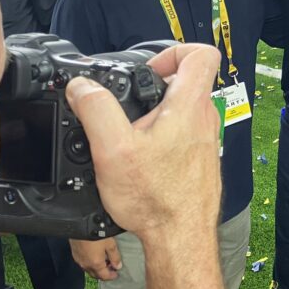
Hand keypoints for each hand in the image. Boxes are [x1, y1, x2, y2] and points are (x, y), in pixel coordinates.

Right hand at [65, 43, 222, 239]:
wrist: (181, 237)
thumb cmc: (156, 199)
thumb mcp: (113, 149)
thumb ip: (96, 110)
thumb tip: (82, 86)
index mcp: (190, 105)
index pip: (201, 53)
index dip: (173, 51)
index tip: (147, 69)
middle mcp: (205, 118)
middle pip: (188, 81)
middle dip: (155, 86)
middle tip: (130, 105)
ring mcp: (206, 140)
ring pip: (184, 110)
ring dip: (158, 114)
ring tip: (131, 134)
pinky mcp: (202, 159)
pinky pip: (184, 135)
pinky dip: (163, 137)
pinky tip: (142, 158)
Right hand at [70, 237, 121, 280]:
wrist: (80, 225)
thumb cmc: (97, 234)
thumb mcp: (110, 244)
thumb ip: (115, 257)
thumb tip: (118, 267)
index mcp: (96, 264)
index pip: (104, 276)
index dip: (111, 276)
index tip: (116, 274)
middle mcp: (86, 265)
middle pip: (95, 275)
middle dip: (104, 273)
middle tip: (111, 268)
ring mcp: (79, 260)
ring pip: (89, 270)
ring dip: (97, 269)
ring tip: (105, 261)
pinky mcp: (75, 254)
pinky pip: (84, 263)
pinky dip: (90, 264)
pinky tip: (95, 256)